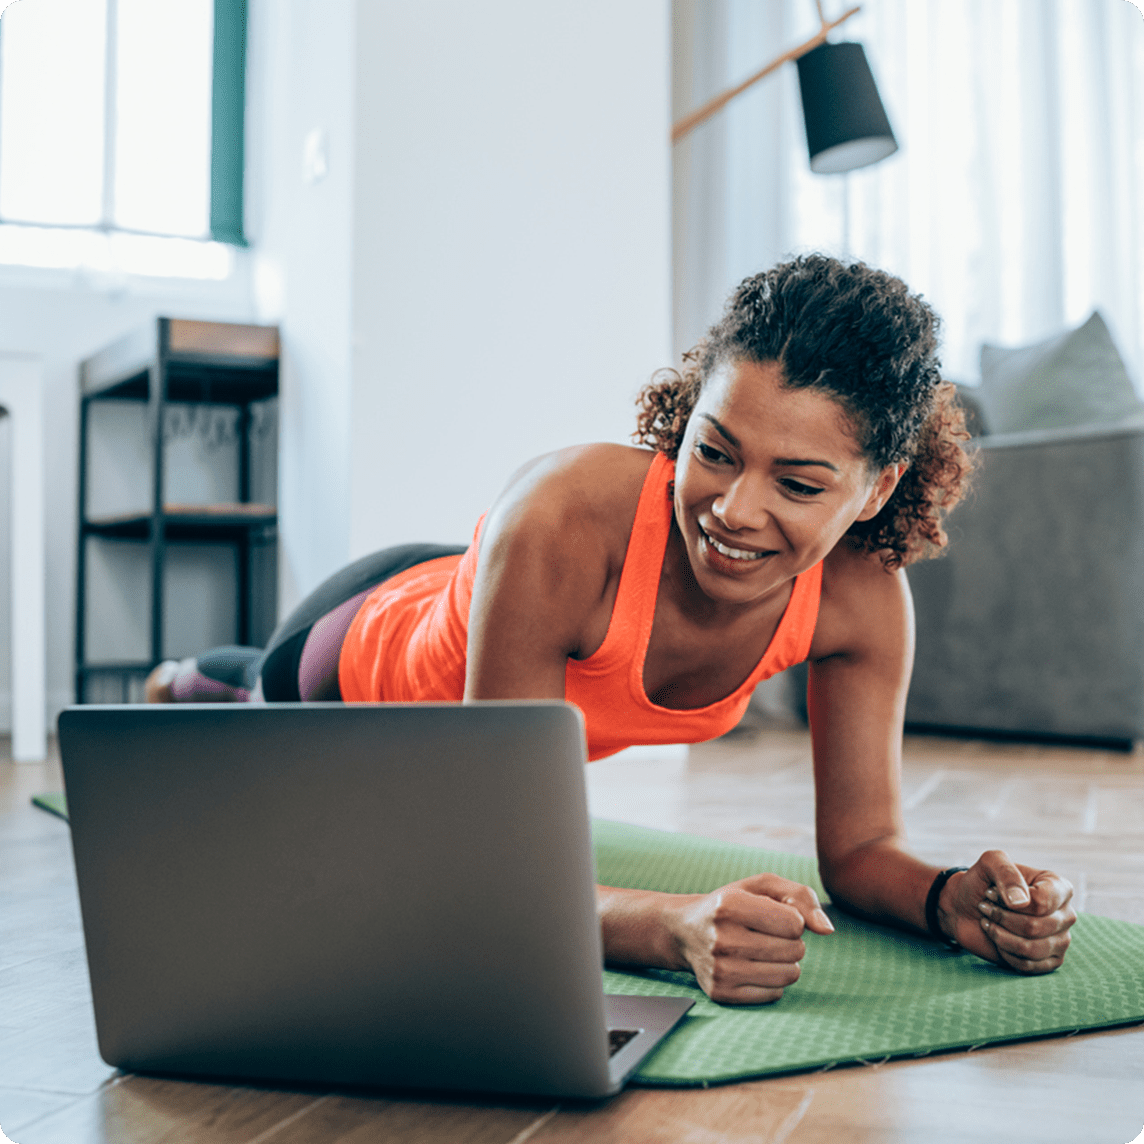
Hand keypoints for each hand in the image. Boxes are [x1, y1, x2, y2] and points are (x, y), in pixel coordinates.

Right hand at [665, 874, 834, 1004]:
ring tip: (763, 950)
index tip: (771, 915)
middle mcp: (721, 939)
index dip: (792, 919)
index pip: (795, 924)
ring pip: (788, 975)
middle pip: (795, 950)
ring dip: (785, 962)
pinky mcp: (721, 993)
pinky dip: (772, 981)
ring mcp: (719, 970)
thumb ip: (801, 897)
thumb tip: (828, 929)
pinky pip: (774, 994)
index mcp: (729, 905)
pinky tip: (752, 966)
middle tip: (766, 934)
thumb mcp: (762, 886)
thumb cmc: (732, 903)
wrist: (685, 931)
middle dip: (790, 941)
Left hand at [938, 851, 1075, 972]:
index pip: (1042, 902)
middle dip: (1001, 918)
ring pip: (1032, 948)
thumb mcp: (989, 863)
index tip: (990, 892)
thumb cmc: (981, 883)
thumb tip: (1021, 902)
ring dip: (1001, 935)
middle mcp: (1066, 914)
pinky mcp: (1049, 960)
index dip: (1010, 900)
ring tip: (988, 922)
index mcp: (1058, 887)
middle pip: (1035, 926)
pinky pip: (1029, 965)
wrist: (965, 907)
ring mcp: (1060, 939)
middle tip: (985, 907)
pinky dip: (1005, 953)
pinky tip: (996, 938)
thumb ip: (1005, 871)